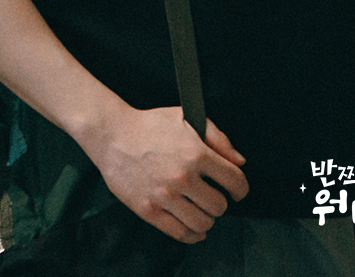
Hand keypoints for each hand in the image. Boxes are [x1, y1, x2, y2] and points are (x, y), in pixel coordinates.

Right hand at [82, 105, 248, 242]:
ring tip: (204, 211)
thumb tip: (240, 161)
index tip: (238, 192)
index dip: (241, 189)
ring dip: (208, 220)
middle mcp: (182, 177)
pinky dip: (193, 236)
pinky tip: (196, 230)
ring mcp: (164, 196)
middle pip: (219, 206)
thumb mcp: (189, 118)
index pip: (234, 180)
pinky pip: (179, 233)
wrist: (113, 136)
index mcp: (196, 154)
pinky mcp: (148, 210)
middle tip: (215, 198)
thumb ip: (219, 139)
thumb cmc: (152, 125)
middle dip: (222, 204)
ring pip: (202, 223)